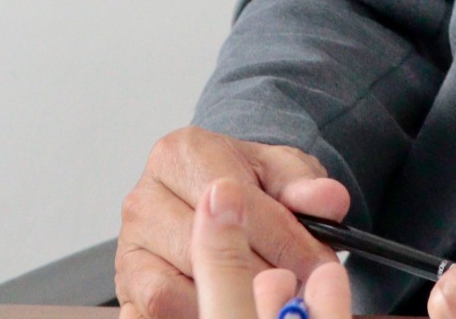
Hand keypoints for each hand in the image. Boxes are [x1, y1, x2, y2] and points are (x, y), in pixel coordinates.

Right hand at [117, 127, 348, 318]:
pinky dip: (192, 316)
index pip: (235, 201)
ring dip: (225, 303)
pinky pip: (157, 314)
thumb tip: (327, 200)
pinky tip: (226, 310)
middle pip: (204, 249)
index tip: (318, 266)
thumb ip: (305, 185)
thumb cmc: (245, 188)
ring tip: (266, 303)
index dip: (284, 239)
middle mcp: (145, 198)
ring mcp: (130, 246)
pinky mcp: (128, 287)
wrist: (214, 203)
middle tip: (299, 291)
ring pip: (176, 289)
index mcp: (180, 154)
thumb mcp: (280, 173)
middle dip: (261, 276)